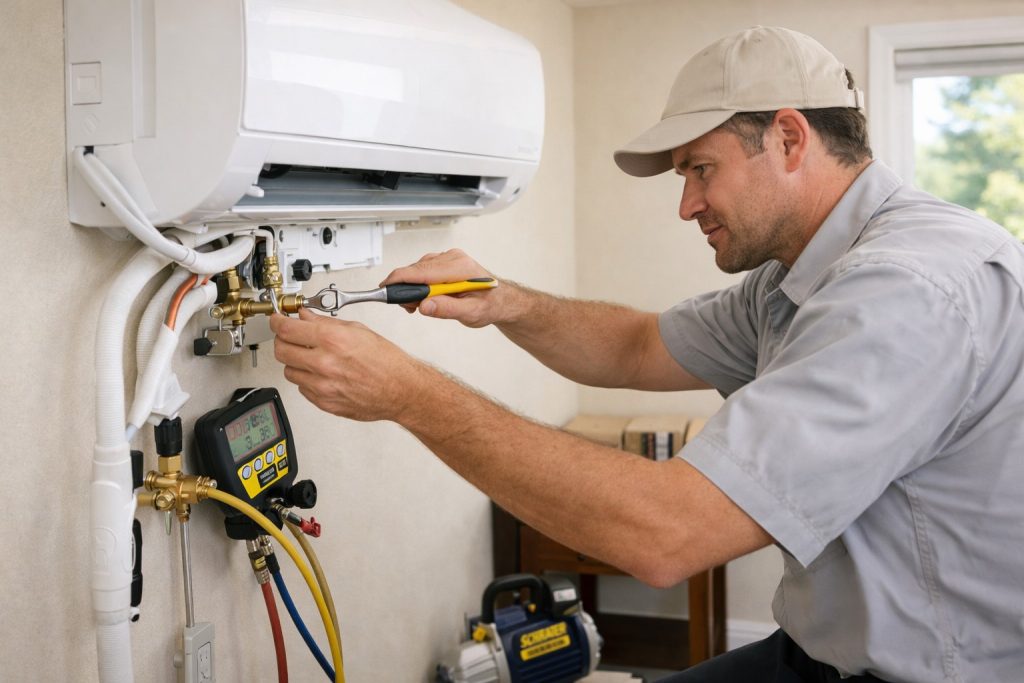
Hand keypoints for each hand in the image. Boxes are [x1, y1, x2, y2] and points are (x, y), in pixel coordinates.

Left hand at [270, 309, 428, 421]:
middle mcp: (325, 363)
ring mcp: (322, 385)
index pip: (287, 329)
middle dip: (282, 340)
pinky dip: (307, 379)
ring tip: (311, 357)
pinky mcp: (324, 402)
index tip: (277, 320)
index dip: (277, 322)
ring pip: (288, 371)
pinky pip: (302, 388)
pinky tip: (322, 373)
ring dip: (295, 361)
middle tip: (290, 337)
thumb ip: (327, 323)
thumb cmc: (387, 362)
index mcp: (333, 340)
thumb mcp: (358, 331)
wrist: (401, 391)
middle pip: (281, 350)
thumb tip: (306, 317)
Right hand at [381, 249, 508, 326]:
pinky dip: (418, 284)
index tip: (384, 288)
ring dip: (412, 287)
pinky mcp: (445, 262)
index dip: (399, 279)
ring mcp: (448, 258)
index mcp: (460, 267)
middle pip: (416, 269)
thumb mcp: (471, 314)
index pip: (422, 271)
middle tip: (409, 308)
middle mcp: (453, 258)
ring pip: (417, 269)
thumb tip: (424, 305)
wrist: (501, 300)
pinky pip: (423, 269)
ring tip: (418, 305)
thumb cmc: (490, 305)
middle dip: (405, 288)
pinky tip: (423, 297)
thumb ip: (448, 310)